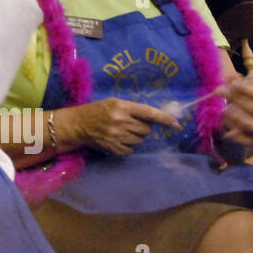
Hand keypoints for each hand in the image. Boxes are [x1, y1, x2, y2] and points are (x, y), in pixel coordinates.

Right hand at [60, 97, 181, 156]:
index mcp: (121, 106)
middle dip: (142, 128)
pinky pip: (131, 150)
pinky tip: (118, 140)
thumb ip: (132, 109)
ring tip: (122, 132)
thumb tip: (154, 118)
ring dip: (134, 137)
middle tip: (131, 124)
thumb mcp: (113, 103)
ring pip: (139, 140)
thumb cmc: (96, 110)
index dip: (164, 119)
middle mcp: (120, 121)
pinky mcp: (113, 147)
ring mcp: (116, 135)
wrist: (76, 124)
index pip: (149, 113)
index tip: (176, 124)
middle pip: (146, 129)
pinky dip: (128, 146)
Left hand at [216, 74, 252, 157]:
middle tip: (220, 91)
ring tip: (223, 109)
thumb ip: (237, 86)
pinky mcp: (250, 145)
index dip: (250, 90)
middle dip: (238, 99)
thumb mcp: (241, 97)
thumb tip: (232, 76)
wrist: (247, 139)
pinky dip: (234, 135)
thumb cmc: (243, 112)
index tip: (234, 83)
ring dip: (237, 116)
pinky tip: (225, 130)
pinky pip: (245, 141)